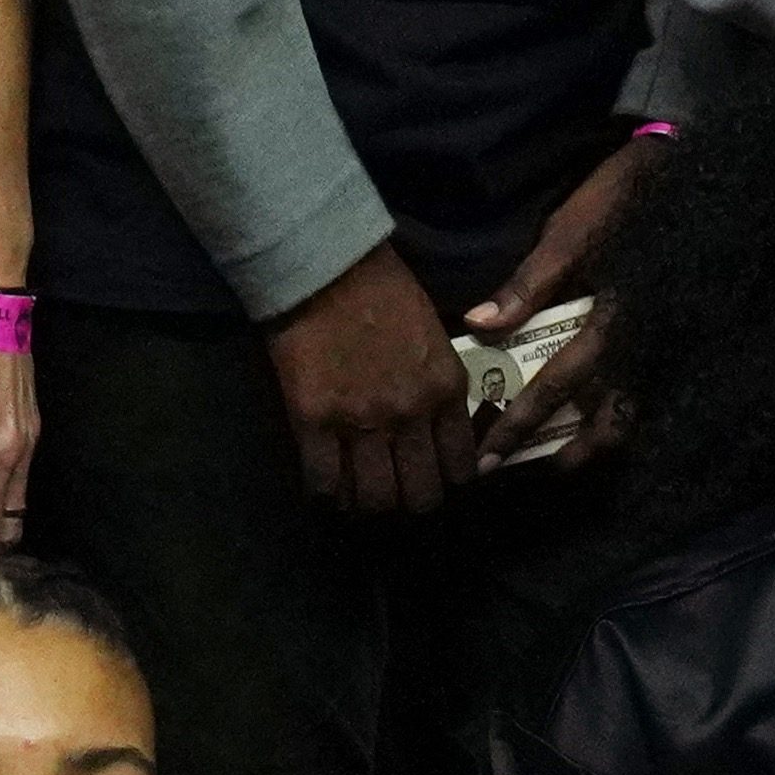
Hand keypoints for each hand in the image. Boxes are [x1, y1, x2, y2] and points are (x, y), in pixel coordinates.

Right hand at [262, 245, 476, 518]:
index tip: (436, 482)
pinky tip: (326, 487)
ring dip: (368, 505)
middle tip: (397, 495)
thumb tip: (442, 428)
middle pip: (419, 495)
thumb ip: (441, 386)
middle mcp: (411, 414)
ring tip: (360, 496)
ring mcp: (362, 422)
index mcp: (447, 389)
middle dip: (411, 503)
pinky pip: (323, 483)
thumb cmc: (386, 293)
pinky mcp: (314, 422)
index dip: (448, 483)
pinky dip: (326, 494)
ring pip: (373, 499)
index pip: (461, 466)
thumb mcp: (436, 337)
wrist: (329, 269)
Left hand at [464, 129, 666, 465]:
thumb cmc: (623, 197)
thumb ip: (530, 282)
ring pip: (640, 406)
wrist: (692, 167)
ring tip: (571, 454)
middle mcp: (645, 337)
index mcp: (614, 315)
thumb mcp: (570, 231)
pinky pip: (653, 381)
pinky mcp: (679, 327)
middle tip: (538, 469)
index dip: (523, 422)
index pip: (560, 383)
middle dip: (574, 449)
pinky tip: (607, 411)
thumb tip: (479, 324)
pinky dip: (629, 407)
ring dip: (604, 436)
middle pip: (614, 416)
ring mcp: (668, 336)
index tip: (493, 456)